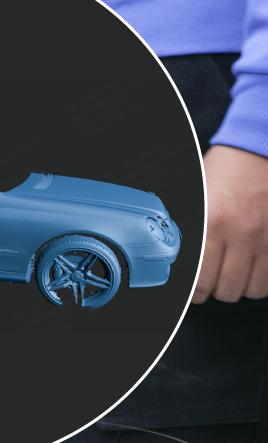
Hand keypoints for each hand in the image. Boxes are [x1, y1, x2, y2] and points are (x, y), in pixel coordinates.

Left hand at [192, 144, 267, 302]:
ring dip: (239, 286)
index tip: (194, 290)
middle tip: (212, 281)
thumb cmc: (225, 171)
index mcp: (211, 224)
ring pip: (252, 289)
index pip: (200, 279)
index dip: (195, 292)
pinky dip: (260, 281)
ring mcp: (265, 239)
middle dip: (216, 290)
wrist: (258, 150)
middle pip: (226, 290)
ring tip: (232, 275)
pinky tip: (251, 270)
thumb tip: (182, 258)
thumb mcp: (198, 197)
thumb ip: (192, 228)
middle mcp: (240, 235)